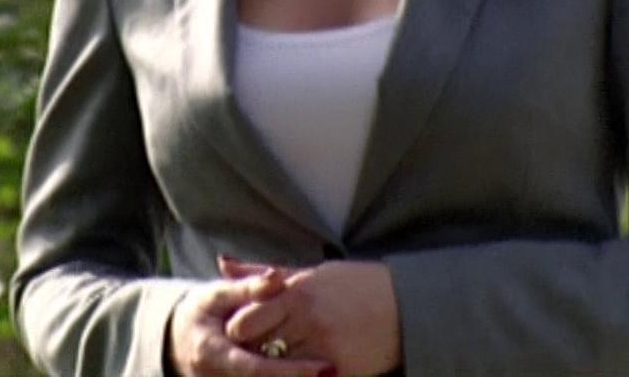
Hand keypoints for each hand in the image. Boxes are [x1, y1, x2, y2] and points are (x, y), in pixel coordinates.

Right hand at [167, 268, 336, 376]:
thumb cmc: (200, 311)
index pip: (257, 368)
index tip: (324, 366)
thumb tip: (277, 276)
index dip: (291, 370)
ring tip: (334, 372)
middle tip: (336, 371)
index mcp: (213, 354)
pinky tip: (316, 375)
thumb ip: (248, 288)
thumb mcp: (216, 294)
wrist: (178, 338)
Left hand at [217, 256, 401, 376]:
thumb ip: (263, 274)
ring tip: (270, 365)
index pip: (244, 320)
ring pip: (278, 368)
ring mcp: (323, 347)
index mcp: (295, 292)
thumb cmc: (356, 285)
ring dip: (271, 368)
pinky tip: (297, 373)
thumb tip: (222, 263)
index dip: (237, 333)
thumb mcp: (310, 273)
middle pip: (256, 348)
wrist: (406, 305)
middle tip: (248, 356)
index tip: (238, 337)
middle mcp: (306, 319)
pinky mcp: (340, 369)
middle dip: (248, 354)